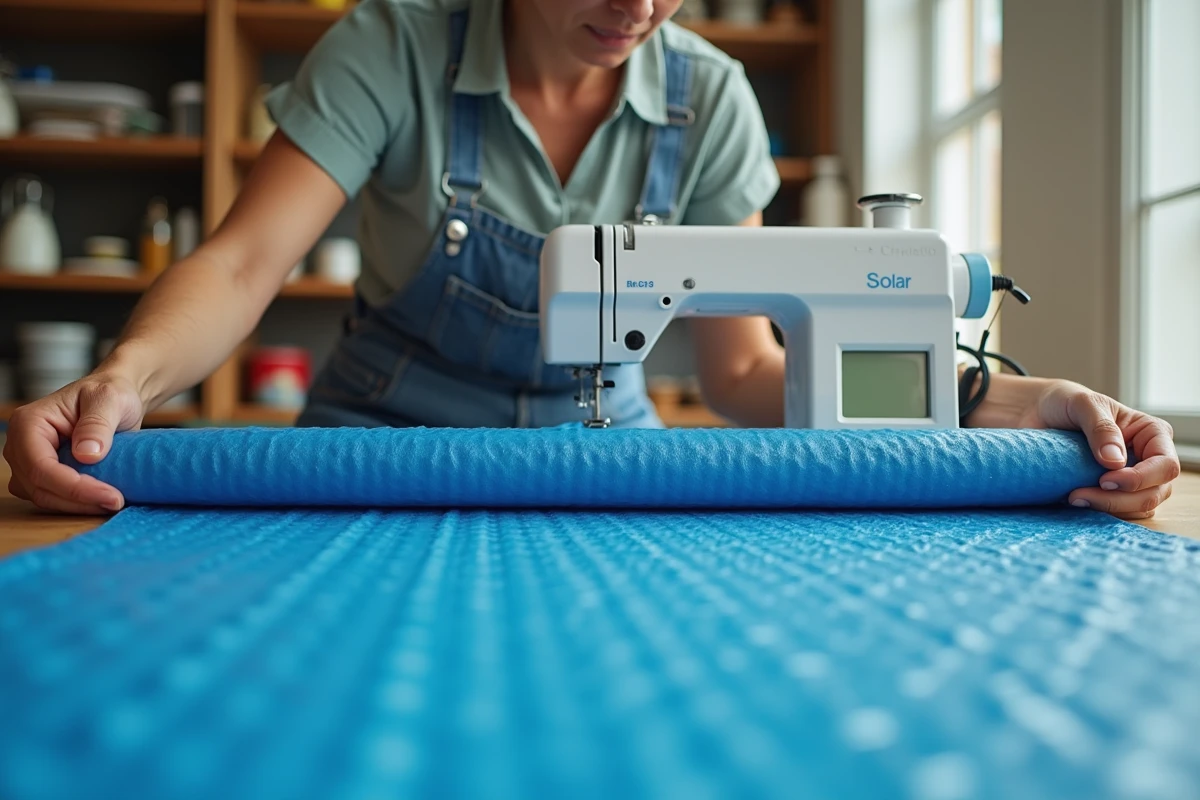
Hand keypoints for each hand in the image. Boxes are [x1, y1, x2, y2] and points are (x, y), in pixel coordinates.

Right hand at [3, 373, 144, 514]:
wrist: (113, 399)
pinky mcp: (43, 475)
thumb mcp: (109, 399)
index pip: (41, 466)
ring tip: (113, 501)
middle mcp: (21, 445)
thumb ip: (97, 424)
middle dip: (78, 501)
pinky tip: (103, 499)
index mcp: (29, 423)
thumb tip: (87, 454)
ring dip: (77, 506)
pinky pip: (54, 497)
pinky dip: (77, 504)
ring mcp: (29, 462)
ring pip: (44, 497)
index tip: (111, 496)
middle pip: (38, 487)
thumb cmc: (109, 393)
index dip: (74, 487)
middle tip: (117, 502)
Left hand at [966, 373, 1179, 518]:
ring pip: (1138, 508)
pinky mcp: (1111, 493)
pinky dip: (1098, 512)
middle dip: (1119, 500)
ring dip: (1107, 509)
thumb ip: (1101, 428)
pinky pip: (1117, 513)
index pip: (1165, 465)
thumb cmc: (1065, 403)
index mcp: (1151, 434)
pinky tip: (1072, 501)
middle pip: (1154, 493)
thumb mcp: (1083, 404)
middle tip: (1079, 495)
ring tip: (1072, 497)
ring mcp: (1132, 479)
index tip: (1105, 479)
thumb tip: (1116, 461)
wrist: (1036, 414)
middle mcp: (1148, 459)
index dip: (1141, 478)